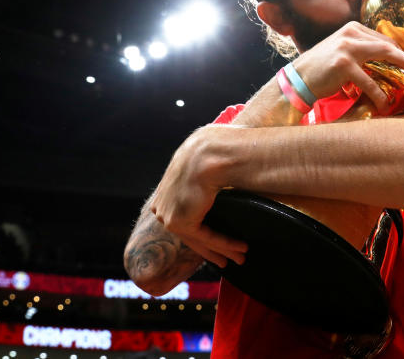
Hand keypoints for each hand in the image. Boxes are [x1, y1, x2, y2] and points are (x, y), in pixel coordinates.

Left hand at [150, 126, 247, 268]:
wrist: (210, 153)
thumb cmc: (217, 145)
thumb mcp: (209, 151)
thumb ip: (214, 159)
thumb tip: (236, 146)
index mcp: (168, 181)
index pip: (185, 208)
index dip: (203, 223)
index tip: (220, 231)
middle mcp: (163, 199)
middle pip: (189, 227)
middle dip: (212, 244)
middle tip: (228, 257)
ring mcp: (167, 212)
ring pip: (198, 236)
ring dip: (222, 249)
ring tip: (240, 257)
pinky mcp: (179, 222)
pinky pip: (205, 238)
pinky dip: (225, 244)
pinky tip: (241, 248)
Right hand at [292, 21, 403, 113]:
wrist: (297, 79)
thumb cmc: (321, 68)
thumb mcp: (341, 49)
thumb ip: (361, 49)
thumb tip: (387, 57)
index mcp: (352, 28)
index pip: (383, 38)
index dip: (399, 52)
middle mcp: (351, 33)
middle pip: (388, 45)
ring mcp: (347, 48)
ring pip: (384, 57)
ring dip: (400, 72)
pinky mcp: (344, 65)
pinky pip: (369, 81)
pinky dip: (380, 93)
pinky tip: (385, 102)